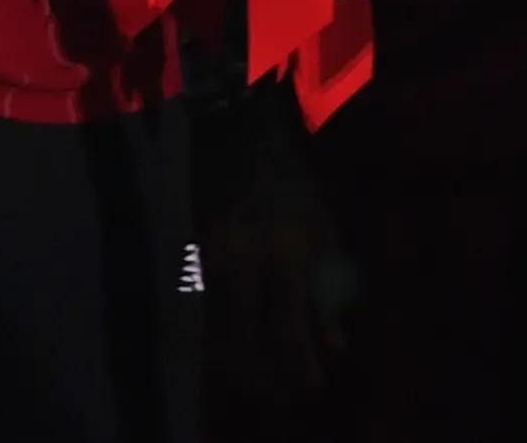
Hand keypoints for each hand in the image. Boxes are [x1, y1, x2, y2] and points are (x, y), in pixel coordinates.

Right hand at [196, 85, 357, 428]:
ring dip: (245, 365)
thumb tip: (337, 345)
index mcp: (285, 251)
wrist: (233, 133)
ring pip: (221, 334)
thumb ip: (328, 286)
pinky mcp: (189, 259)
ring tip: (266, 379)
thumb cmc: (288, 178)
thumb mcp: (322, 224)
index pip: (290, 328)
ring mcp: (210, 262)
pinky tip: (236, 352)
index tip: (316, 386)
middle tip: (289, 393)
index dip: (301, 365)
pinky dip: (221, 339)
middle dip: (271, 376)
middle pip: (250, 343)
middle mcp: (244, 262)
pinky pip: (204, 315)